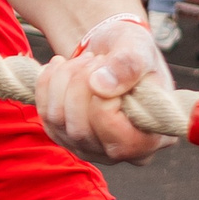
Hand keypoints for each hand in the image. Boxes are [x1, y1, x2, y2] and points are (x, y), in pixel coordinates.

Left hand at [36, 15, 170, 165]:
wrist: (110, 51)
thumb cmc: (132, 51)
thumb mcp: (139, 47)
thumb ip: (128, 65)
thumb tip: (100, 86)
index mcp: (153, 138)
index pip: (123, 144)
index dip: (105, 107)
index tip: (107, 70)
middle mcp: (121, 152)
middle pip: (82, 132)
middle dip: (80, 85)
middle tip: (94, 58)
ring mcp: (89, 148)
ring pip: (58, 122)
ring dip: (63, 80)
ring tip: (83, 59)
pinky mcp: (65, 137)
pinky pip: (45, 115)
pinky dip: (47, 84)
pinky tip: (62, 66)